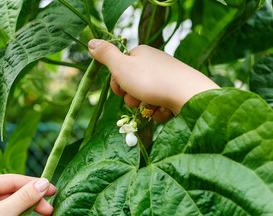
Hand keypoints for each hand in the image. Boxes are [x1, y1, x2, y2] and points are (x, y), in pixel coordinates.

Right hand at [88, 39, 218, 121]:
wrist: (187, 95)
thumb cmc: (150, 80)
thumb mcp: (121, 66)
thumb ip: (106, 55)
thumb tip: (91, 41)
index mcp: (141, 54)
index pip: (120, 69)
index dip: (117, 82)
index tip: (121, 88)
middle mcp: (154, 63)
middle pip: (132, 84)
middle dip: (131, 97)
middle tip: (137, 99)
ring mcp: (166, 78)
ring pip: (145, 97)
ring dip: (145, 106)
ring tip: (153, 105)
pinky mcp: (176, 92)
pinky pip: (159, 105)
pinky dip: (159, 110)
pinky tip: (165, 109)